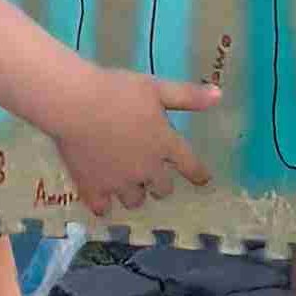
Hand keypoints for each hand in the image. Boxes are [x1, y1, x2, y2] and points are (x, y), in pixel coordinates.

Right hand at [42, 69, 226, 215]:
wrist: (75, 103)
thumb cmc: (117, 91)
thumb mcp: (156, 88)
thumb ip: (187, 96)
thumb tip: (220, 96)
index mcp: (165, 144)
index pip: (190, 166)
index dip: (198, 174)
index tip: (202, 179)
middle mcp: (147, 169)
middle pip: (162, 189)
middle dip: (160, 184)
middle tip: (152, 176)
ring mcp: (119, 182)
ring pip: (135, 201)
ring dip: (134, 194)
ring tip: (127, 185)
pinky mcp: (93, 188)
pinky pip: (103, 208)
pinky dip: (104, 205)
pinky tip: (101, 198)